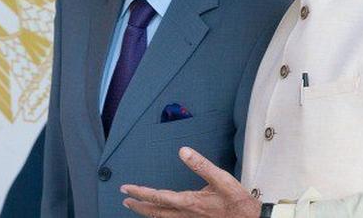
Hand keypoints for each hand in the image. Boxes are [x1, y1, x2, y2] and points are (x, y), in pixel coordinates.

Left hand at [121, 146, 261, 217]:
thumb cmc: (237, 202)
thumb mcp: (221, 179)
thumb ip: (201, 165)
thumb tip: (184, 151)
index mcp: (189, 201)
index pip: (157, 196)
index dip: (140, 192)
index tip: (127, 188)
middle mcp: (186, 214)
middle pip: (155, 211)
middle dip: (138, 205)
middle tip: (125, 199)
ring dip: (147, 212)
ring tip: (137, 207)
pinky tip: (161, 215)